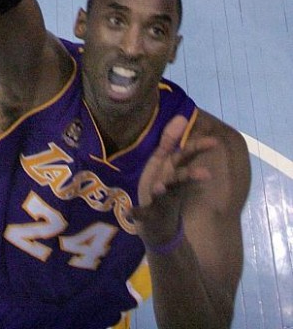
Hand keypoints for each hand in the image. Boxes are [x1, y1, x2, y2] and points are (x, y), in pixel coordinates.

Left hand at [130, 115, 216, 248]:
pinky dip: (136, 213)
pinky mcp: (148, 217)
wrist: (159, 228)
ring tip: (159, 187)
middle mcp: (169, 187)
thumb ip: (170, 141)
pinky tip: (129, 211)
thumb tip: (181, 116)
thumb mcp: (164, 163)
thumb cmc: (162, 189)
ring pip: (163, 197)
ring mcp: (159, 203)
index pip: (186, 158)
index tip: (215, 141)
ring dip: (161, 191)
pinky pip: (142, 215)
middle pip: (179, 179)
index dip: (198, 148)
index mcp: (172, 172)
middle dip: (190, 176)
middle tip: (206, 174)